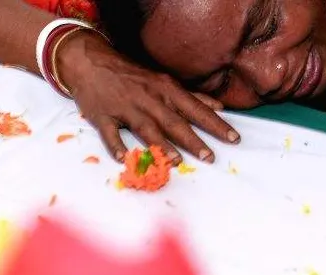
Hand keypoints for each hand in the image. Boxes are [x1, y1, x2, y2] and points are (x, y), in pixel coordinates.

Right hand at [56, 30, 239, 164]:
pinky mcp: (103, 116)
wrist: (92, 63)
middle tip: (210, 157)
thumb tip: (219, 107)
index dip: (215, 124)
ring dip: (161, 144)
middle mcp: (149, 98)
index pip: (196, 108)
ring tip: (176, 161)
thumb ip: (192, 96)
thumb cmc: (132, 76)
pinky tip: (122, 159)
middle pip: (174, 121)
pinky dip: (115, 146)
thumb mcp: (164, 81)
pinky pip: (110, 133)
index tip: (234, 138)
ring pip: (146, 128)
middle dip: (193, 139)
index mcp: (165, 90)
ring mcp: (125, 107)